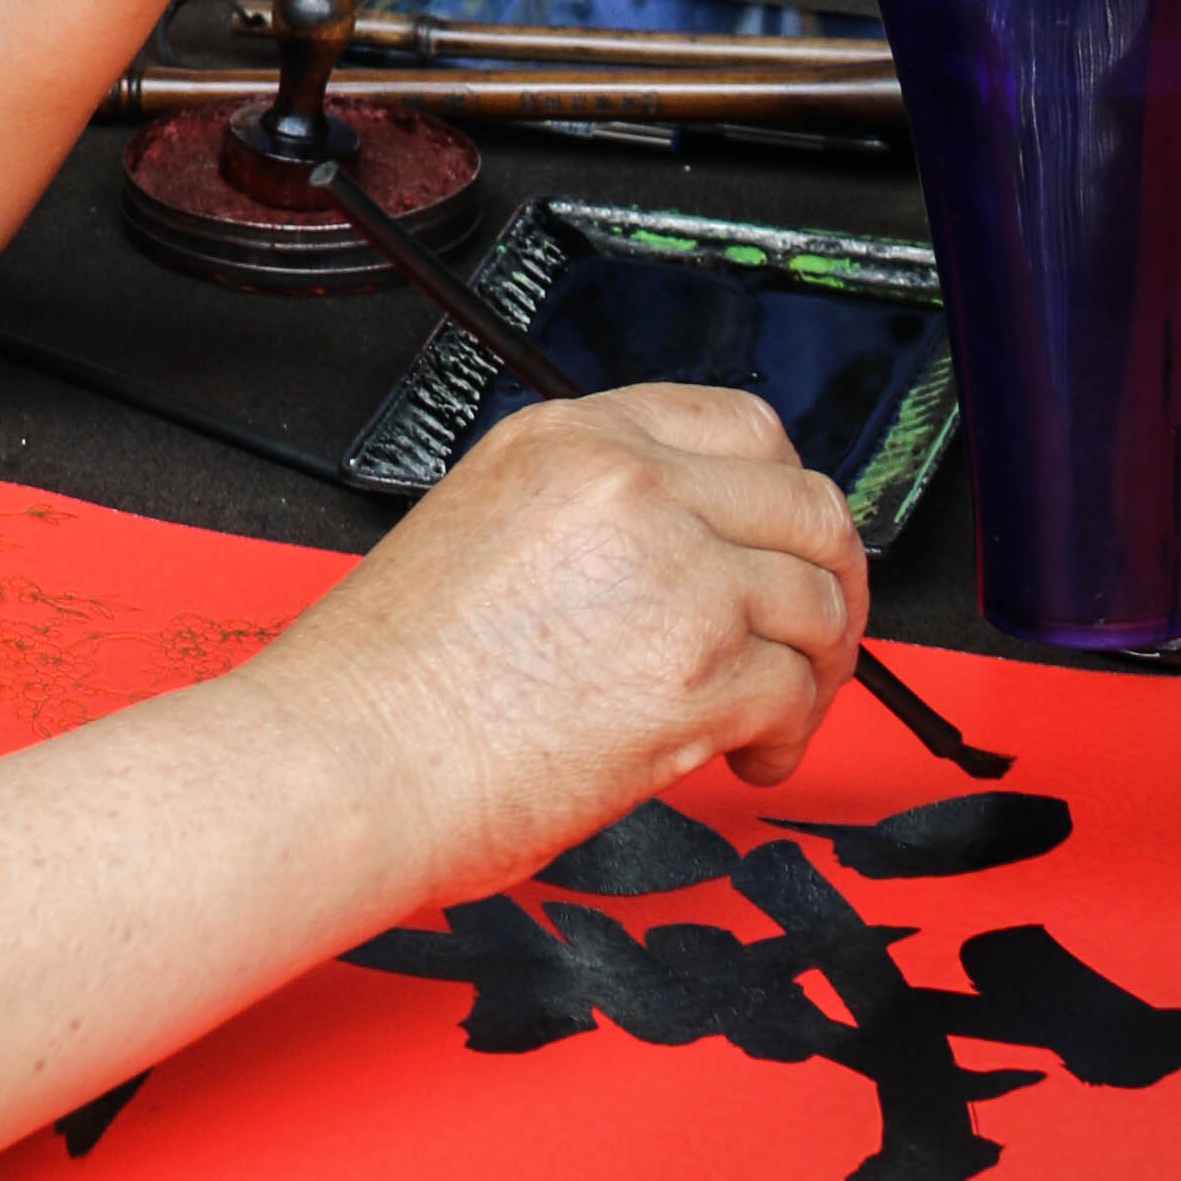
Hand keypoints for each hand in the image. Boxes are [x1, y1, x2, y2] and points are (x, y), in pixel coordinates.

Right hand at [239, 384, 868, 876]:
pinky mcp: (695, 674)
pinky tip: (748, 757)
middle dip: (830, 579)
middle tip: (817, 634)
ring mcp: (672, 576)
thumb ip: (589, 513)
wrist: (351, 757)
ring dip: (817, 668)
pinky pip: (796, 692)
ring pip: (816, 603)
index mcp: (570, 438)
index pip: (742, 424)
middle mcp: (631, 488)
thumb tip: (679, 549)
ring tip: (774, 714)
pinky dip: (789, 736)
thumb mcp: (482, 521)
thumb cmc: (386, 674)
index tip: (784, 543)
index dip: (781, 494)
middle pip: (806, 505)